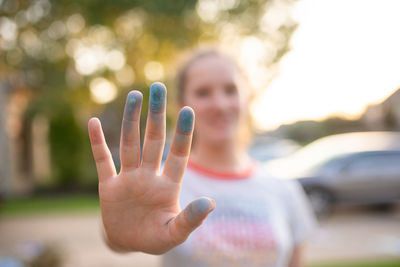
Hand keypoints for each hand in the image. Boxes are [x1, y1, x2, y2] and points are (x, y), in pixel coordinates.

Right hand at [88, 82, 214, 253]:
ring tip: (135, 94)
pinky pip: (102, 160)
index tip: (187, 109)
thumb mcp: (174, 233)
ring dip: (131, 120)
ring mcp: (129, 178)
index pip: (178, 155)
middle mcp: (149, 176)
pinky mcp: (109, 186)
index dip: (182, 133)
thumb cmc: (155, 239)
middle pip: (153, 140)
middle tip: (158, 87)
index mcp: (168, 186)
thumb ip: (191, 219)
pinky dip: (97, 143)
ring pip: (130, 143)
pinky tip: (94, 122)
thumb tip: (211, 203)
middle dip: (156, 115)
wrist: (128, 243)